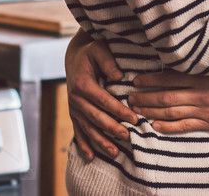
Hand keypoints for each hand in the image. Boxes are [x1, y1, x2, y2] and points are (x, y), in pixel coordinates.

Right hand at [64, 33, 137, 159]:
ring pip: (88, 128)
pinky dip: (83, 145)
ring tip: (115, 153)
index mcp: (83, 84)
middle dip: (112, 129)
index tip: (134, 119)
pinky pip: (78, 132)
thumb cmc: (91, 52)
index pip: (104, 101)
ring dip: (100, 142)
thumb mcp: (99, 50)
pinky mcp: (73, 114)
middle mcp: (75, 99)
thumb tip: (120, 76)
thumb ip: (108, 62)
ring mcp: (73, 109)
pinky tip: (91, 157)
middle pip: (96, 118)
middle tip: (128, 137)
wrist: (74, 57)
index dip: (119, 111)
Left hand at [127, 71, 208, 133]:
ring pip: (172, 112)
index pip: (169, 78)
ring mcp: (204, 110)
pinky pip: (185, 126)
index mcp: (200, 76)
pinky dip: (168, 127)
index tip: (135, 80)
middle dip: (145, 98)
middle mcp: (199, 93)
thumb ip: (198, 64)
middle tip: (129, 97)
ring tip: (137, 111)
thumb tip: (178, 58)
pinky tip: (155, 127)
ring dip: (152, 112)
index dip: (150, 80)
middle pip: (166, 96)